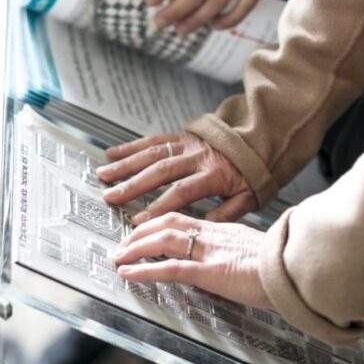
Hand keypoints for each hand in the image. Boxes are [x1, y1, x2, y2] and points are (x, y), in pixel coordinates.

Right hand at [97, 132, 256, 222]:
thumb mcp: (248, 197)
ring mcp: (188, 144)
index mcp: (214, 174)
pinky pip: (154, 140)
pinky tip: (113, 154)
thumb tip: (202, 228)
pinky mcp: (182, 135)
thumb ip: (226, 214)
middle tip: (111, 198)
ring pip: (152, 154)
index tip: (138, 221)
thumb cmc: (252, 174)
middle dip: (133, 185)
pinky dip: (131, 147)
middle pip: (160, 171)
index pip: (182, 192)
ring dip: (126, 165)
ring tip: (104, 176)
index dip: (158, 206)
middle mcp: (198, 156)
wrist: (260, 140)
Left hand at [114, 213, 271, 309]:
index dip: (159, 223)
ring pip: (163, 241)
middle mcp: (214, 234)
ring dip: (135, 248)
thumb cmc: (286, 264)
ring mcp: (211, 251)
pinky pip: (170, 268)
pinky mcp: (211, 271)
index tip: (144, 231)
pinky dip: (144, 270)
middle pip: (167, 224)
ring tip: (118, 256)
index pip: (184, 220)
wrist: (300, 267)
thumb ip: (241, 253)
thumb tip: (233, 262)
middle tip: (122, 243)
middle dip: (140, 232)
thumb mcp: (259, 252)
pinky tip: (128, 273)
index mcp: (225, 230)